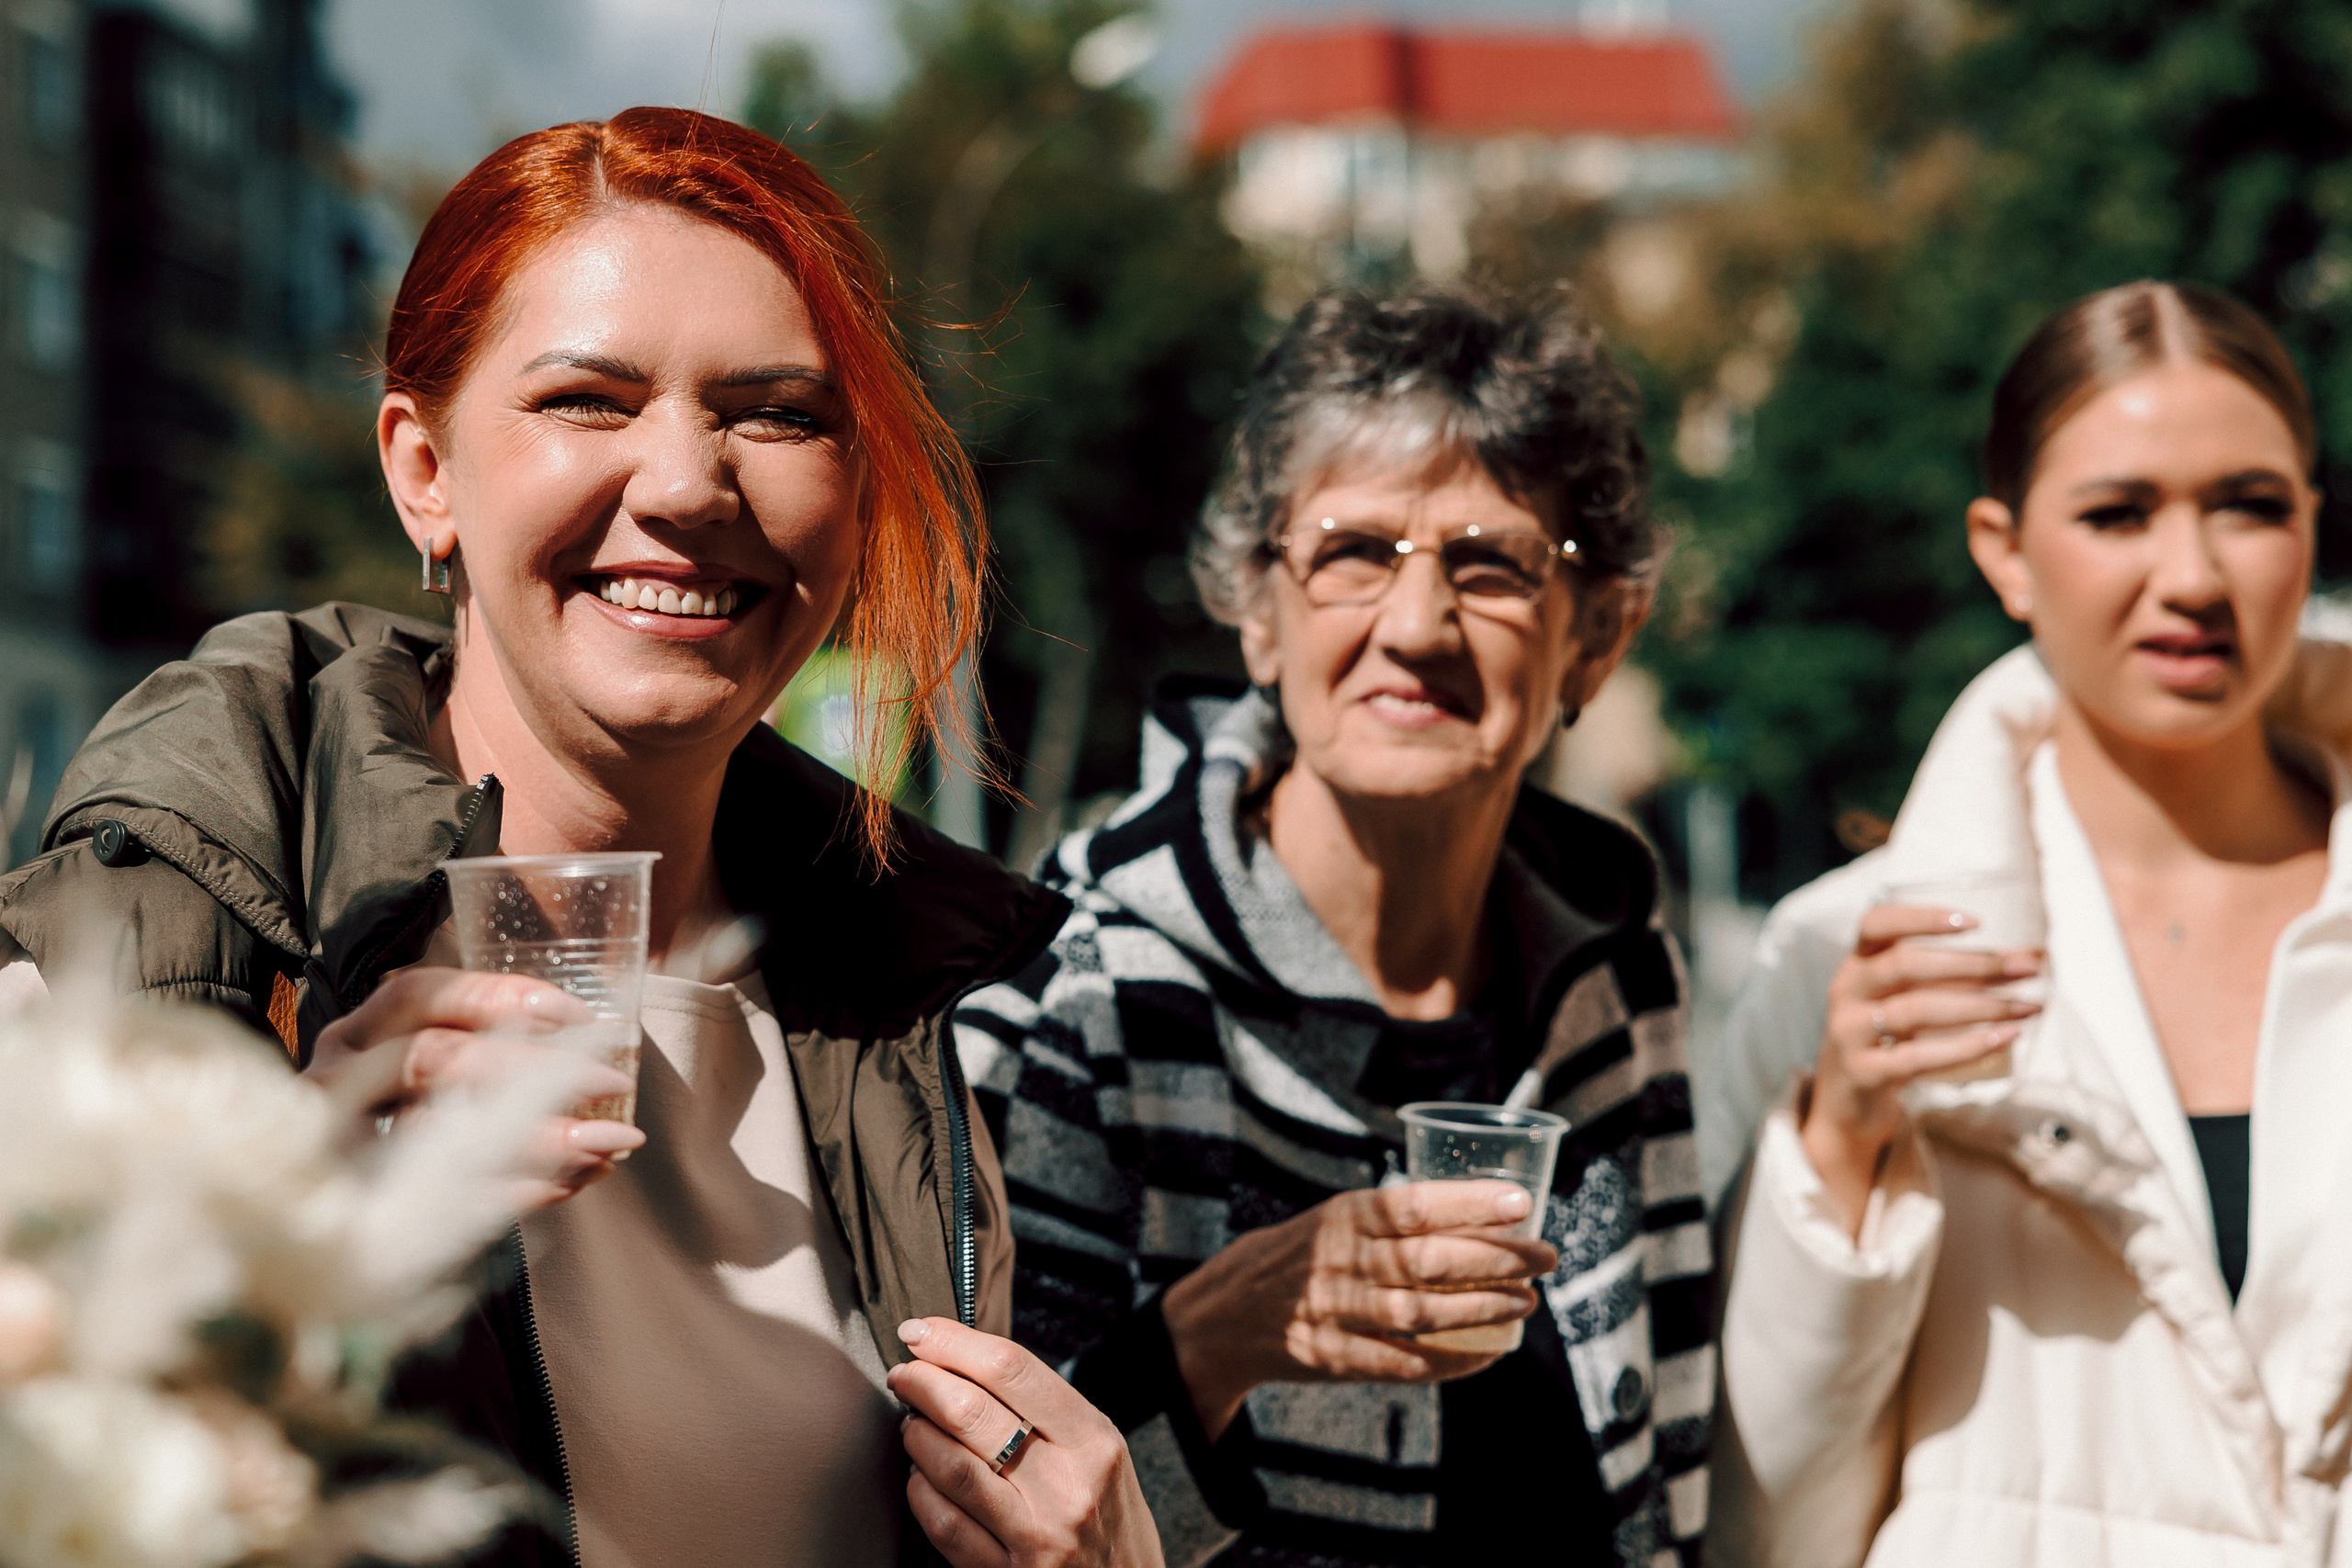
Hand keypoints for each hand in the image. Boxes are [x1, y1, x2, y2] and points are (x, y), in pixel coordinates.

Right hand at [305, 966, 644, 1211]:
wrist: (309, 1216)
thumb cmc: (395, 1122)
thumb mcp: (426, 1077)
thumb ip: (492, 1058)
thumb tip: (602, 1071)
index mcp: (365, 1029)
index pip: (423, 992)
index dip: (500, 996)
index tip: (578, 1015)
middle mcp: (339, 1074)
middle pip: (432, 1057)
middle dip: (532, 1070)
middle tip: (609, 1083)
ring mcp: (332, 1142)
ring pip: (432, 1130)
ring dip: (530, 1138)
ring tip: (602, 1146)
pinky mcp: (344, 1204)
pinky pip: (428, 1201)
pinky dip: (501, 1195)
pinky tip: (558, 1187)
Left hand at [889, 1317, 1164, 1567]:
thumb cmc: (1111, 1519)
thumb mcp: (1102, 1455)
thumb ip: (1048, 1413)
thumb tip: (968, 1363)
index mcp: (1095, 1442)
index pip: (1013, 1370)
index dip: (955, 1343)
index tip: (922, 1332)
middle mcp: (1068, 1486)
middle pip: (973, 1412)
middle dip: (923, 1382)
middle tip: (904, 1374)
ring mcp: (1036, 1535)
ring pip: (951, 1466)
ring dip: (917, 1435)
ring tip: (911, 1422)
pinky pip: (944, 1525)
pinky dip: (920, 1492)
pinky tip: (920, 1478)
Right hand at [1158, 1181, 1557, 1440]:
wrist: (1226, 1313)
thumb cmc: (1300, 1256)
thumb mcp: (1334, 1219)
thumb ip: (1391, 1218)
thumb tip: (1482, 1215)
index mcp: (1342, 1217)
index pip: (1413, 1205)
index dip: (1471, 1204)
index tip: (1523, 1203)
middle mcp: (1339, 1261)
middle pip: (1428, 1261)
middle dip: (1497, 1259)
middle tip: (1544, 1257)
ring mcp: (1334, 1313)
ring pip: (1422, 1313)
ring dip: (1483, 1309)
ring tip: (1526, 1303)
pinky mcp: (1333, 1358)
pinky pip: (1402, 1363)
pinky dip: (1451, 1360)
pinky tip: (1489, 1353)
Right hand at [1801, 904, 2042, 1230]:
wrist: (1846, 1104)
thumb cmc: (1888, 1041)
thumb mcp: (1905, 1001)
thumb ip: (1952, 980)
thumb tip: (2031, 957)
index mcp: (1857, 964)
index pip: (1877, 924)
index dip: (1923, 917)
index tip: (1978, 922)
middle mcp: (1847, 991)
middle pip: (1906, 964)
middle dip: (1975, 964)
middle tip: (2029, 968)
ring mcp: (1850, 1032)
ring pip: (1916, 1009)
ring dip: (1981, 1005)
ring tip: (2029, 1006)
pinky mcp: (1863, 1072)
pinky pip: (1918, 1057)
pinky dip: (1965, 1046)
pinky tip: (2003, 1038)